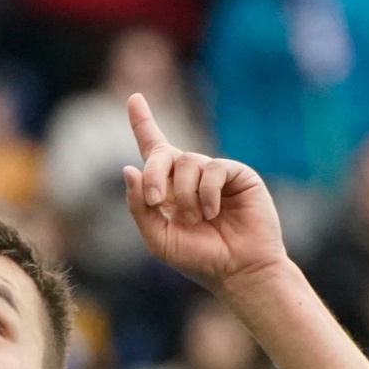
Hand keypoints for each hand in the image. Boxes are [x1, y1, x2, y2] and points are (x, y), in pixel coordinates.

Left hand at [122, 94, 288, 293]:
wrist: (238, 270)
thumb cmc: (200, 259)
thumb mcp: (158, 238)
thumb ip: (139, 207)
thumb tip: (129, 168)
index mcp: (169, 189)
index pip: (155, 149)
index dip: (143, 123)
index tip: (134, 98)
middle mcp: (191, 177)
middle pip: (163, 153)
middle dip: (154, 173)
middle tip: (155, 201)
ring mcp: (214, 174)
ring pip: (187, 162)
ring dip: (183, 194)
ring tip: (195, 219)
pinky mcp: (237, 174)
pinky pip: (212, 169)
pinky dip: (206, 193)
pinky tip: (212, 213)